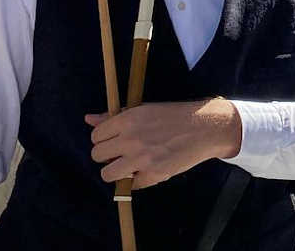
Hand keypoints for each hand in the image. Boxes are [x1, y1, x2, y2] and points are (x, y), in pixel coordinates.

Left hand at [85, 99, 241, 188]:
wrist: (205, 127)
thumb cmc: (174, 116)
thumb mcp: (144, 110)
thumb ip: (114, 117)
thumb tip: (88, 119)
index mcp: (128, 120)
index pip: (96, 137)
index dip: (104, 140)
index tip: (115, 142)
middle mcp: (131, 139)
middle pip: (97, 155)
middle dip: (108, 156)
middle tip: (123, 153)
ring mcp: (141, 158)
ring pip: (107, 174)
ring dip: (117, 172)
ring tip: (131, 165)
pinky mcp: (153, 174)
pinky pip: (131, 185)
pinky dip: (138, 180)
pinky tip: (149, 169)